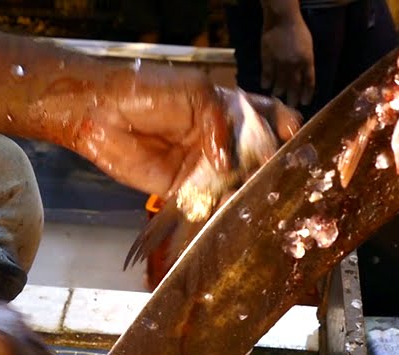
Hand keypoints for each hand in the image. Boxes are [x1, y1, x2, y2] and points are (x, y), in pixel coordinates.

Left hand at [68, 65, 301, 196]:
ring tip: (264, 204)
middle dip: (271, 169)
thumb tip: (227, 162)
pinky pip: (208, 204)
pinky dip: (221, 212)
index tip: (295, 142)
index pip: (268, 118)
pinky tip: (235, 217)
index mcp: (228, 110)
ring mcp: (204, 166)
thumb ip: (219, 124)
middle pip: (257, 157)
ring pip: (236, 184)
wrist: (103, 114)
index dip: (285, 129)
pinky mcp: (184, 190)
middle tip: (283, 181)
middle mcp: (221, 140)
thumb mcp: (193, 95)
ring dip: (250, 195)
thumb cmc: (147, 93)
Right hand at [261, 13, 315, 108]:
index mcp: (307, 61)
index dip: (307, 94)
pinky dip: (266, 83)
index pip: (309, 83)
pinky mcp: (268, 60)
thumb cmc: (298, 30)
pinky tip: (266, 87)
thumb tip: (304, 76)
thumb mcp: (308, 47)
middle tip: (291, 106)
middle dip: (293, 98)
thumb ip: (306, 62)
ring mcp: (280, 64)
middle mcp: (295, 66)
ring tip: (277, 96)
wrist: (283, 20)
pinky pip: (267, 76)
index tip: (304, 102)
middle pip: (294, 87)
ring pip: (280, 84)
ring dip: (279, 92)